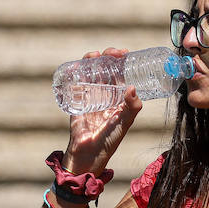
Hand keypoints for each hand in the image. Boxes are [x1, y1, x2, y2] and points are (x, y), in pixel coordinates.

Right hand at [62, 48, 141, 173]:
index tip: (125, 54)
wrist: (88, 153)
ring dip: (92, 60)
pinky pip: (76, 81)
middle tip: (112, 54)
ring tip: (95, 56)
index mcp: (119, 97)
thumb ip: (132, 107)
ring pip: (91, 71)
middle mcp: (105, 94)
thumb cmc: (109, 140)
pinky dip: (77, 70)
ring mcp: (90, 95)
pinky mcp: (77, 99)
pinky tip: (80, 64)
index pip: (122, 74)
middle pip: (107, 68)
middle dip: (109, 57)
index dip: (123, 62)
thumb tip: (132, 87)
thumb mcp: (124, 122)